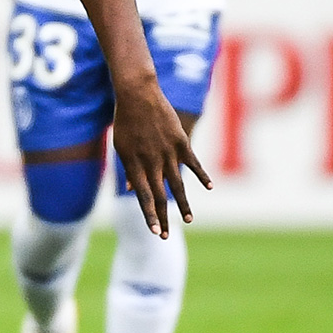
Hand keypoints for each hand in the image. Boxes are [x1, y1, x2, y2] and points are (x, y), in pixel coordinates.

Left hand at [110, 86, 211, 238]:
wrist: (137, 94)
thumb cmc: (127, 122)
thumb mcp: (122, 147)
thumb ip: (130, 170)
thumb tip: (134, 190)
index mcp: (135, 165)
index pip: (144, 198)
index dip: (150, 216)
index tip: (155, 232)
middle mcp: (151, 162)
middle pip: (160, 196)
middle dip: (163, 218)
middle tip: (167, 237)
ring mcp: (167, 152)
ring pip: (178, 184)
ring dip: (184, 204)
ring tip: (189, 219)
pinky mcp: (180, 141)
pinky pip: (193, 162)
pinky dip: (202, 175)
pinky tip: (209, 188)